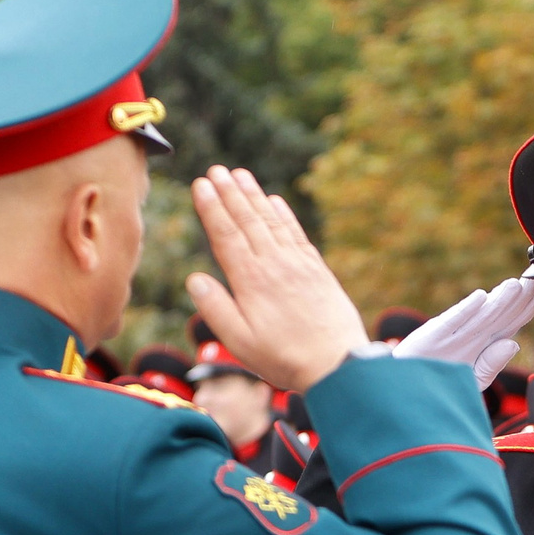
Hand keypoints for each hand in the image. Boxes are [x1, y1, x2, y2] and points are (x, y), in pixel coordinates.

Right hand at [185, 166, 368, 391]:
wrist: (338, 364)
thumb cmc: (285, 358)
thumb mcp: (240, 342)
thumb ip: (216, 309)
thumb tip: (194, 278)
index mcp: (251, 280)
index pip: (226, 235)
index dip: (212, 208)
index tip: (200, 185)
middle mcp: (275, 264)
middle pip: (248, 221)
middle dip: (230, 193)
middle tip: (216, 170)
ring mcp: (299, 264)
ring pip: (272, 222)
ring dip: (255, 197)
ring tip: (241, 175)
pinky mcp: (318, 270)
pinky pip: (297, 234)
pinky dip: (285, 215)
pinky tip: (276, 201)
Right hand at [397, 279, 533, 389]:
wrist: (403, 392)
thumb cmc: (439, 385)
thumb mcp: (472, 380)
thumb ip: (491, 363)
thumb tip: (514, 343)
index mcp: (481, 344)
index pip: (510, 323)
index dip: (527, 308)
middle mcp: (468, 335)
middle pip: (499, 314)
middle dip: (519, 298)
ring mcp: (450, 335)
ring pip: (480, 315)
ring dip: (498, 300)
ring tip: (517, 285)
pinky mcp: (431, 337)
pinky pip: (452, 323)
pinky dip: (466, 310)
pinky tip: (481, 298)